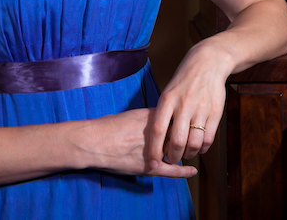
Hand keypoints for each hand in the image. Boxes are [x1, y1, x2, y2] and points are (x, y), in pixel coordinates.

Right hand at [71, 109, 196, 178]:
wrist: (95, 142)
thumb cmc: (108, 127)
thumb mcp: (131, 114)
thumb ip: (148, 117)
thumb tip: (159, 118)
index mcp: (153, 118)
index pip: (176, 118)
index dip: (182, 121)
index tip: (186, 121)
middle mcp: (158, 133)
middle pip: (180, 134)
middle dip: (186, 135)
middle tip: (190, 134)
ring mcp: (155, 150)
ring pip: (176, 150)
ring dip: (182, 150)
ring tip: (189, 149)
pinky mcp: (150, 166)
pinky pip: (171, 170)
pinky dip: (183, 171)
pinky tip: (192, 170)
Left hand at [146, 41, 231, 165]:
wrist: (208, 63)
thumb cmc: (184, 81)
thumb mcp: (168, 92)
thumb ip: (164, 114)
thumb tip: (158, 141)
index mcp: (167, 100)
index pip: (157, 130)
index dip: (154, 150)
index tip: (151, 162)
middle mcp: (184, 105)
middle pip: (177, 141)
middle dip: (173, 156)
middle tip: (172, 159)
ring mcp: (201, 109)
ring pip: (194, 143)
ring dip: (189, 154)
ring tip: (186, 154)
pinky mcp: (216, 112)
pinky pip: (209, 138)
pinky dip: (203, 148)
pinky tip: (199, 147)